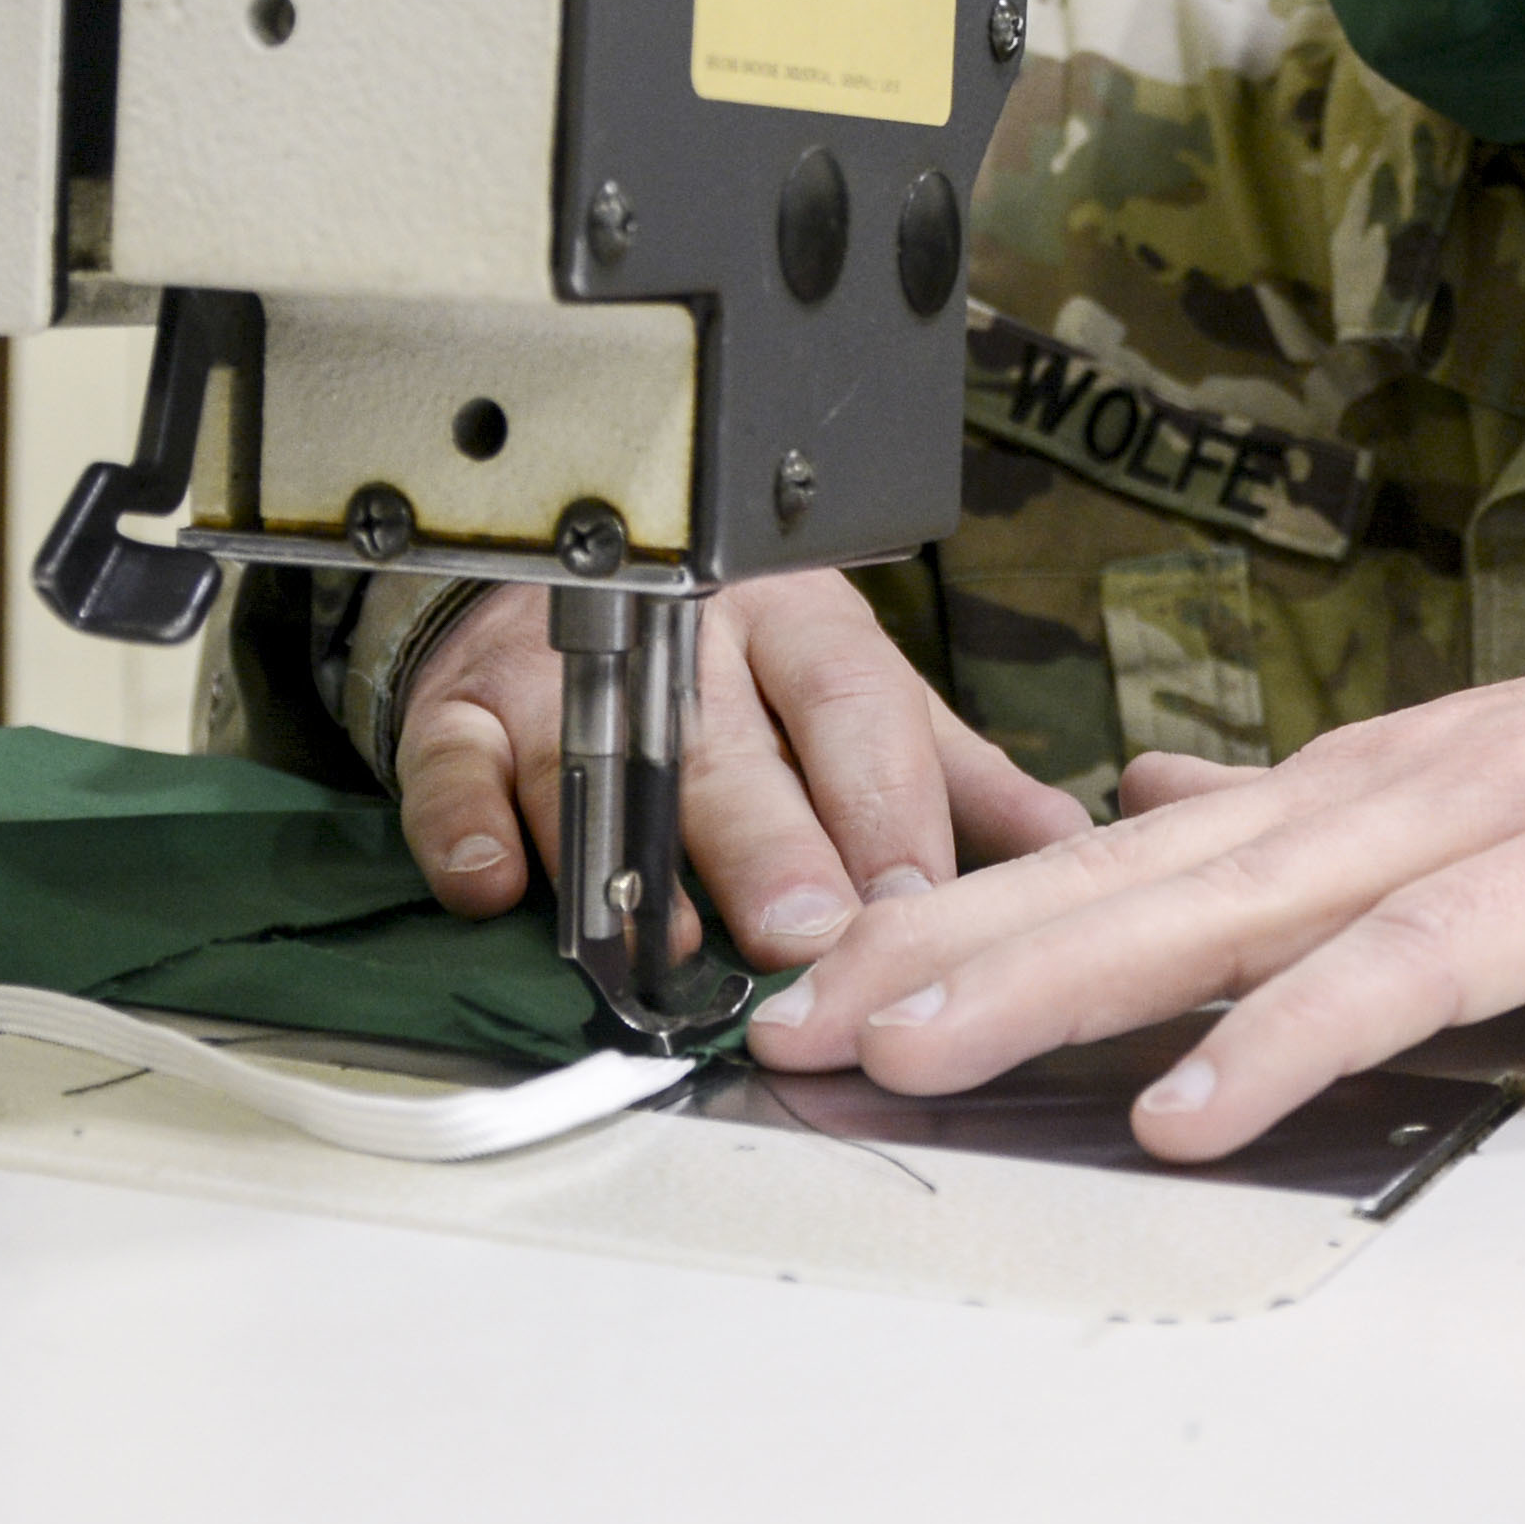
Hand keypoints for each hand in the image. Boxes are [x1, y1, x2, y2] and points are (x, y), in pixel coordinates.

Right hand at [393, 570, 1090, 968]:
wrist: (560, 581)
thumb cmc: (732, 666)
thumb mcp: (852, 696)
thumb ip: (948, 775)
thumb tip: (1069, 843)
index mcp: (801, 620)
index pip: (855, 705)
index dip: (884, 806)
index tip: (915, 901)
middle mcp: (683, 635)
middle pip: (730, 744)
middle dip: (772, 845)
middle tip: (808, 933)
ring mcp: (561, 668)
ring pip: (593, 760)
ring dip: (630, 857)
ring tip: (671, 942)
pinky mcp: (458, 708)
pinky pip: (455, 767)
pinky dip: (470, 828)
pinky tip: (500, 887)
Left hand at [746, 648, 1524, 1160]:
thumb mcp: (1428, 802)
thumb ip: (1275, 821)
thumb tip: (1133, 806)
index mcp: (1326, 790)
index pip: (1100, 855)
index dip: (950, 912)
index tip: (815, 980)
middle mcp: (1363, 793)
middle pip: (1124, 873)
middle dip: (948, 942)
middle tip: (805, 1016)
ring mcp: (1461, 826)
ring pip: (1226, 905)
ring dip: (1063, 977)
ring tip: (929, 1047)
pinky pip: (1404, 968)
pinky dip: (1290, 1033)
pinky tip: (1193, 1101)